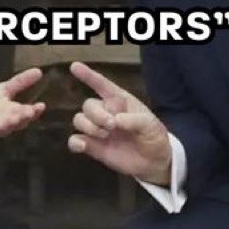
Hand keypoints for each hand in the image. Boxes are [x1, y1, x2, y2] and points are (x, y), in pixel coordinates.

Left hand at [0, 67, 45, 152]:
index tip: (42, 105)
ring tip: (16, 118)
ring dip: (10, 123)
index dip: (34, 111)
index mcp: (13, 112)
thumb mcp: (4, 90)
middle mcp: (7, 121)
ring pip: (5, 126)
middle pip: (18, 121)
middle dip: (24, 117)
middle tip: (31, 112)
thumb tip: (39, 71)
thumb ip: (20, 82)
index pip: (26, 113)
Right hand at [67, 61, 171, 184]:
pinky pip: (75, 141)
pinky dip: (75, 142)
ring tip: (105, 136)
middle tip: (111, 125)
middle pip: (88, 105)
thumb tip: (116, 120)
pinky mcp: (93, 147)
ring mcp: (98, 130)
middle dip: (97, 114)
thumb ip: (134, 120)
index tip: (75, 66)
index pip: (102, 85)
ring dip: (89, 126)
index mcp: (119, 101)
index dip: (88, 75)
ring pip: (79, 119)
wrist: (154, 162)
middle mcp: (106, 112)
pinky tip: (82, 146)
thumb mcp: (150, 125)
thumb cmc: (153, 135)